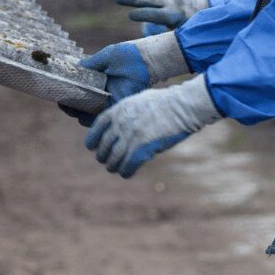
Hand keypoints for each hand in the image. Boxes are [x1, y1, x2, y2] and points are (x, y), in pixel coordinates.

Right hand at [60, 39, 150, 124]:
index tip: (60, 93)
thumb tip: (74, 69)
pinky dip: (92, 118)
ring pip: (91, 114)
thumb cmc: (128, 55)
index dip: (70, 94)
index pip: (81, 91)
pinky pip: (103, 116)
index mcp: (100, 82)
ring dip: (79, 114)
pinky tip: (82, 115)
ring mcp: (111, 101)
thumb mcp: (105, 58)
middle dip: (72, 106)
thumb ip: (90, 65)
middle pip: (84, 105)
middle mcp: (104, 93)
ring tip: (70, 109)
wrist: (146, 59)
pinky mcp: (118, 106)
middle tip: (63, 102)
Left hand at [85, 73, 219, 177]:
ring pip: (113, 159)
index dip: (93, 139)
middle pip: (104, 146)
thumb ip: (128, 112)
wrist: (182, 106)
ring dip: (113, 166)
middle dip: (103, 156)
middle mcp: (121, 123)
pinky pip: (127, 166)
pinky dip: (126, 172)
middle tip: (107, 161)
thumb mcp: (140, 100)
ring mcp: (130, 137)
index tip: (91, 146)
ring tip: (115, 169)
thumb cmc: (167, 102)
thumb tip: (122, 125)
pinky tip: (127, 173)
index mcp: (119, 109)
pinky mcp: (141, 149)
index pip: (97, 127)